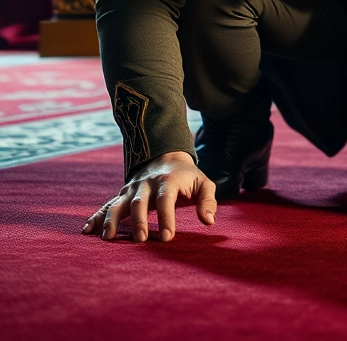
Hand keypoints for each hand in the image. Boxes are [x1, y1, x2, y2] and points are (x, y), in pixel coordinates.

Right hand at [82, 151, 216, 242]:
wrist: (165, 155)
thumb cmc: (187, 176)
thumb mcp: (203, 183)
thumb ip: (208, 201)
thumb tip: (209, 221)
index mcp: (168, 180)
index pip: (166, 199)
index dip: (167, 218)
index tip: (168, 237)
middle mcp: (146, 184)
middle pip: (140, 202)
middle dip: (139, 221)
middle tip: (141, 240)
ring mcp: (131, 189)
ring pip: (119, 203)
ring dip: (112, 220)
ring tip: (107, 238)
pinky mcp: (122, 194)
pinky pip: (107, 205)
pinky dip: (97, 217)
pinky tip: (87, 230)